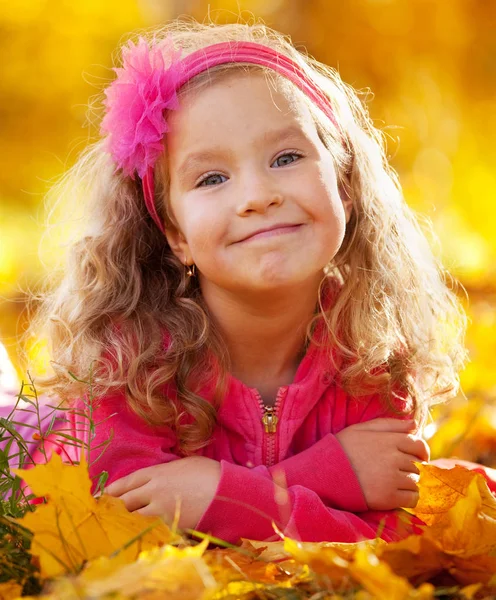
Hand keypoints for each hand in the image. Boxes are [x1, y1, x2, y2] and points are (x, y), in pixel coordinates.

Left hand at [105, 456, 220, 529]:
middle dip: (119, 506)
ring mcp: (160, 510)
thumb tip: (157, 478)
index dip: (115, 489)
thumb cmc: (209, 473)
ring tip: (128, 522)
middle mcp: (153, 491)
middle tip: (114, 511)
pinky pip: (151, 529)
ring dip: (132, 520)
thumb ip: (166, 471)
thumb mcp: (184, 464)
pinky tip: (145, 532)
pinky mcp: (169, 526)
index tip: (106, 494)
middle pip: (126, 501)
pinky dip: (147, 530)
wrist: (225, 492)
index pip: (128, 481)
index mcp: (157, 473)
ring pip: (135, 518)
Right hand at [336, 418, 429, 510]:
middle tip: (401, 472)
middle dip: (413, 468)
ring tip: (395, 483)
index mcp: (388, 440)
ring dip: (410, 483)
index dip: (422, 452)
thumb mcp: (361, 429)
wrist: (323, 473)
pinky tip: (398, 495)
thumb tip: (415, 424)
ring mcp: (391, 478)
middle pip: (418, 464)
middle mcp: (393, 458)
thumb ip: (389, 424)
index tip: (419, 458)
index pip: (418, 444)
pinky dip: (410, 498)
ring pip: (416, 481)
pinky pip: (413, 499)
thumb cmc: (341, 449)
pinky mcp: (388, 498)